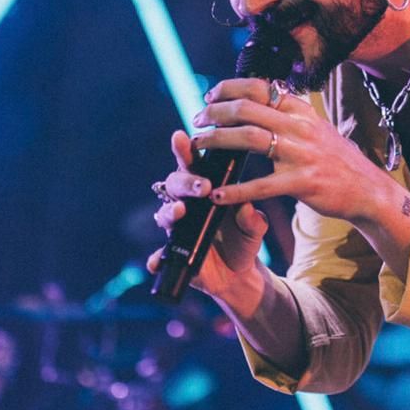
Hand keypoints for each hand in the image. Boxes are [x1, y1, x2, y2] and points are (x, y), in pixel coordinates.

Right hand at [146, 127, 271, 302]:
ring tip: (180, 210)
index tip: (181, 137)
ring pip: (164, 213)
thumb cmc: (244, 237)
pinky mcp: (174, 253)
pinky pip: (160, 255)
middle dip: (185, 182)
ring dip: (170, 211)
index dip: (184, 150)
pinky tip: (155, 261)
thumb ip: (252, 219)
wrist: (239, 271)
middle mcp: (187, 203)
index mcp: (206, 187)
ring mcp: (178, 227)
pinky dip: (155, 258)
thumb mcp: (254, 227)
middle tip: (203, 185)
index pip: (192, 164)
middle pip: (175, 184)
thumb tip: (247, 210)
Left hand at [190, 78, 402, 225]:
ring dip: (217, 140)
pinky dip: (235, 191)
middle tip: (197, 120)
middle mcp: (300, 126)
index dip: (229, 88)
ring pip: (249, 138)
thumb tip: (259, 100)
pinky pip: (261, 186)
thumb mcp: (316, 128)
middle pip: (247, 109)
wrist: (367, 189)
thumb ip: (289, 115)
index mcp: (301, 111)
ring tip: (197, 146)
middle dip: (215, 112)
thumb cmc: (336, 160)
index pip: (260, 87)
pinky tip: (217, 195)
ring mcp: (301, 154)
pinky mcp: (302, 182)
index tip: (210, 97)